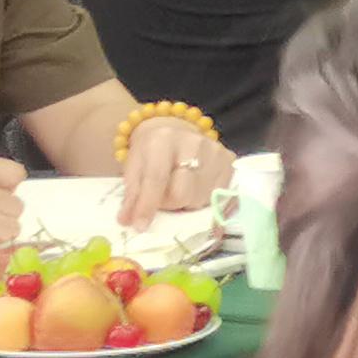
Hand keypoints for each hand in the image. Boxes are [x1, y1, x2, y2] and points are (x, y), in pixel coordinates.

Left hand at [116, 116, 224, 230]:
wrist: (176, 131)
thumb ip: (132, 194)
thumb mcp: (134, 168)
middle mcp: (194, 143)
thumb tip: (128, 221)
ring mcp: (216, 152)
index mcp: (163, 140)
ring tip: (180, 191)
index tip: (139, 226)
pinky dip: (205, 201)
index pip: (156, 179)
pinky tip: (196, 191)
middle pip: (182, 193)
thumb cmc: (151, 152)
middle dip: (170, 205)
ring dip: (187, 204)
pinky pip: (218, 197)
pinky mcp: (230, 162)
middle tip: (163, 200)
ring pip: (200, 199)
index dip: (148, 205)